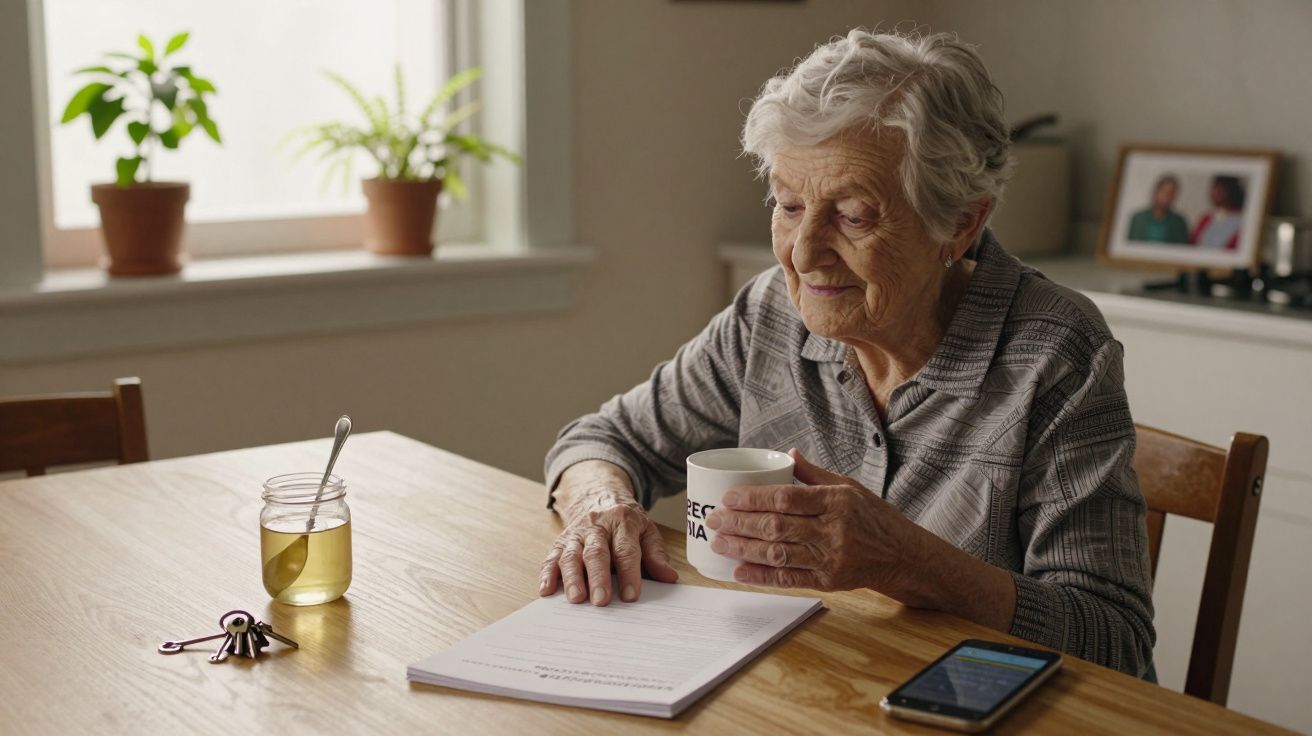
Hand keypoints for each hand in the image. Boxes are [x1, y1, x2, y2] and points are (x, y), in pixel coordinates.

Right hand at [539, 461, 677, 605]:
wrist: (599, 495)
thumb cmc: (626, 522)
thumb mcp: (646, 531)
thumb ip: (656, 555)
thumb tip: (669, 577)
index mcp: (623, 522)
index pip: (625, 550)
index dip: (628, 573)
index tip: (630, 596)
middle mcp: (597, 526)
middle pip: (596, 552)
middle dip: (598, 578)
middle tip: (601, 601)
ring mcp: (576, 534)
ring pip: (571, 555)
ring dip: (572, 578)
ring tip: (576, 599)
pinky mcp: (560, 542)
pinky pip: (551, 557)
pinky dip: (547, 574)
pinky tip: (546, 590)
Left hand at [705, 448, 917, 591]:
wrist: (903, 555)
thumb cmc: (873, 517)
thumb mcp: (850, 487)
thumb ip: (815, 474)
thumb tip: (788, 454)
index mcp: (836, 501)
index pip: (786, 498)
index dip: (754, 498)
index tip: (728, 497)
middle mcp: (833, 530)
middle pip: (777, 527)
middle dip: (739, 523)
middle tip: (713, 519)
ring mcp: (830, 558)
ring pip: (778, 554)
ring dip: (743, 549)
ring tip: (718, 542)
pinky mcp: (828, 582)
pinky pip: (789, 579)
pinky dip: (761, 576)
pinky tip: (738, 571)